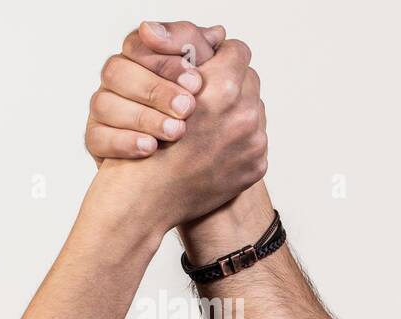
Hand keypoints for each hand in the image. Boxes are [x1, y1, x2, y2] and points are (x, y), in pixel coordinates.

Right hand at [85, 21, 223, 163]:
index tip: (196, 82)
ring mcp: (103, 108)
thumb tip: (216, 34)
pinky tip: (150, 147)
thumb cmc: (194, 116)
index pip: (139, 44)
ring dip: (143, 117)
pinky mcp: (96, 139)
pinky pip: (97, 137)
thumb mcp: (206, 80)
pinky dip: (125, 142)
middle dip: (155, 89)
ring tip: (176, 131)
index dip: (165, 61)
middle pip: (117, 71)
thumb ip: (205, 57)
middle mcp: (117, 78)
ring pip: (104, 103)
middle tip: (188, 108)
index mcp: (140, 57)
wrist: (183, 161)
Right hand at [87, 22, 267, 231]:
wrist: (145, 200)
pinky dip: (236, 141)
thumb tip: (218, 35)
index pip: (236, 50)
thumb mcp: (162, 87)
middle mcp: (243, 114)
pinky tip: (212, 148)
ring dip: (235, 112)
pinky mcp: (255, 165)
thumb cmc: (145, 143)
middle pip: (249, 79)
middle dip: (229, 84)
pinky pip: (253, 139)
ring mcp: (252, 142)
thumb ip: (194, 59)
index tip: (207, 67)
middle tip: (206, 96)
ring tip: (208, 124)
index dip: (219, 57)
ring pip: (253, 109)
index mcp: (220, 88)